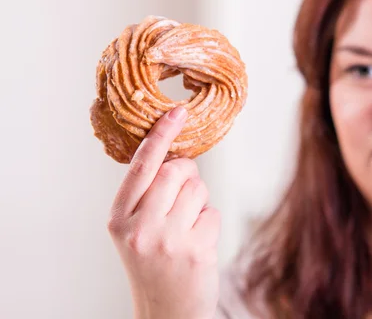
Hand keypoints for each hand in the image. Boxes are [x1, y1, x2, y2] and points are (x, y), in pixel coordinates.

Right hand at [107, 106, 219, 318]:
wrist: (167, 312)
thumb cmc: (154, 264)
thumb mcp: (135, 230)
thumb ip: (148, 195)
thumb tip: (179, 157)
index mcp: (119, 218)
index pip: (141, 167)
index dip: (160, 136)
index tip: (176, 112)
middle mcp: (140, 228)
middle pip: (175, 172)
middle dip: (187, 174)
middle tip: (184, 194)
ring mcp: (168, 240)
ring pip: (198, 189)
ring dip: (199, 202)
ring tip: (187, 226)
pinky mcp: (196, 251)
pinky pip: (212, 213)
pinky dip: (209, 222)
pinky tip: (197, 243)